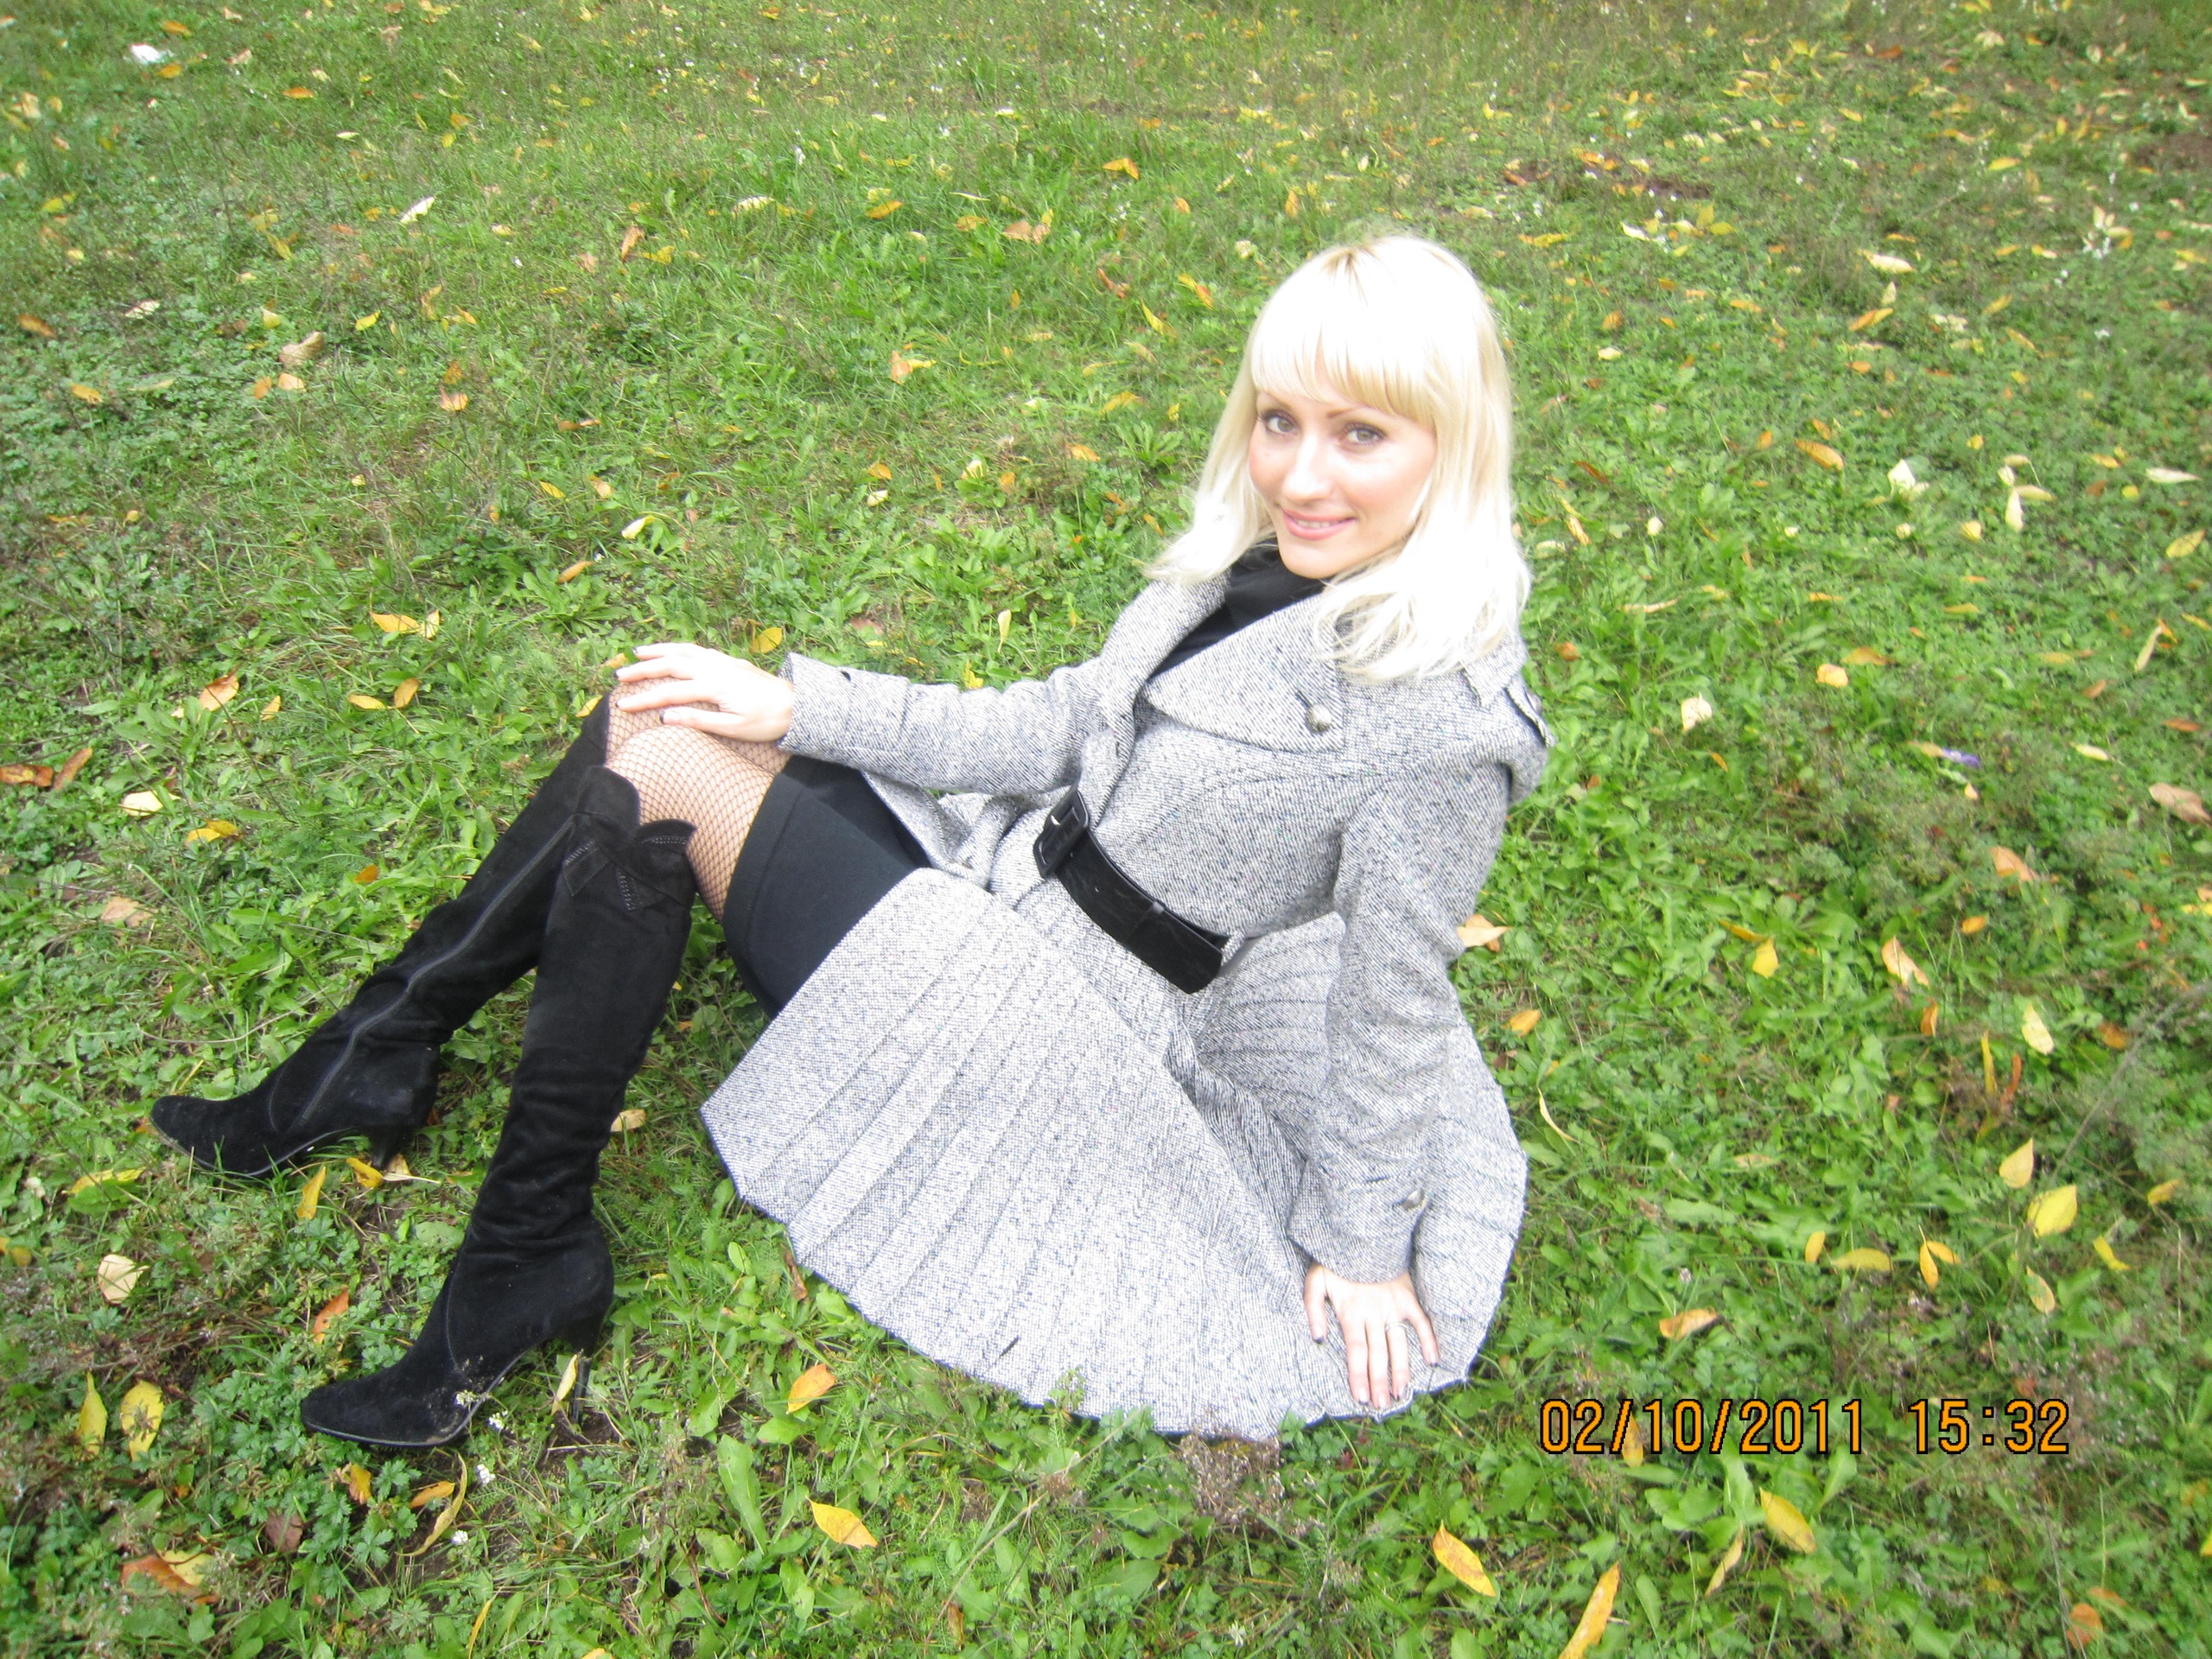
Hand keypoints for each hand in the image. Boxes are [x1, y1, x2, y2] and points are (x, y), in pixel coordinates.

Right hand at [612, 642, 795, 742]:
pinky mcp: (728, 661)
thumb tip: (665, 717)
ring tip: (636, 654)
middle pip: (670, 666)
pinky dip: (679, 647)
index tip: (621, 706)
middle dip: (642, 671)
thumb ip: (698, 721)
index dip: (643, 699)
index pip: (669, 693)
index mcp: (712, 686)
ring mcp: (721, 662)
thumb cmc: (766, 721)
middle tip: (618, 677)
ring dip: (658, 652)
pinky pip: (697, 649)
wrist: (795, 705)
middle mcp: (714, 668)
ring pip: (682, 651)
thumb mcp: (732, 728)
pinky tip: (671, 651)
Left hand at [1304, 1262, 1439, 1408]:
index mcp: (1350, 1310)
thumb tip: (1318, 1339)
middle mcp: (1373, 1312)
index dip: (1358, 1374)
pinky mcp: (1408, 1297)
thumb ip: (1313, 1308)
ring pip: (1398, 1344)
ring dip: (1400, 1370)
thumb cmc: (1336, 1260)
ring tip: (1399, 1394)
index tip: (1360, 1397)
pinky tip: (1432, 1361)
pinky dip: (1428, 1339)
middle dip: (1378, 1381)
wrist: (1361, 1235)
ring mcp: (1393, 1305)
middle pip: (1377, 1353)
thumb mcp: (1315, 1280)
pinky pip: (1421, 1321)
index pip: (1356, 1350)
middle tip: (1379, 1405)